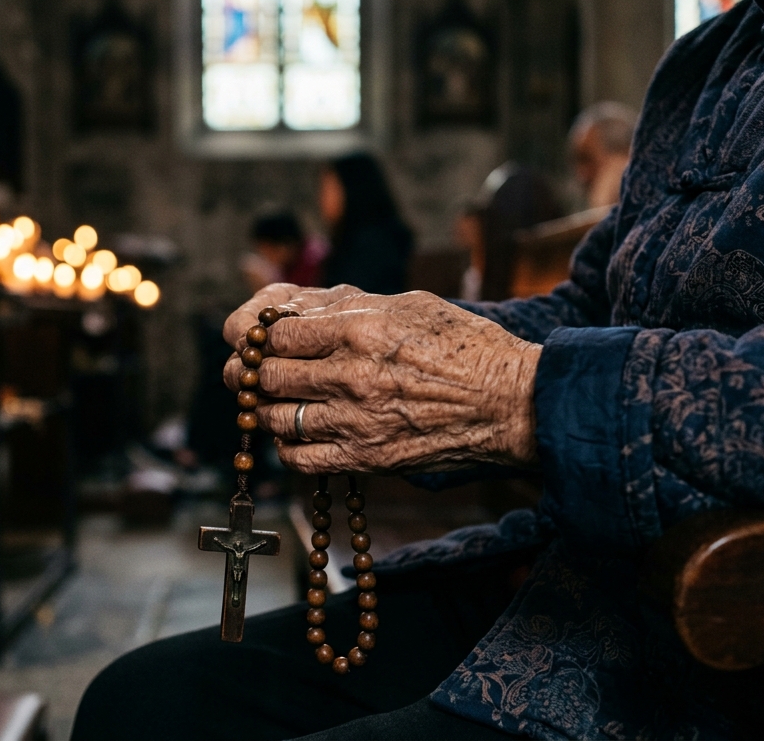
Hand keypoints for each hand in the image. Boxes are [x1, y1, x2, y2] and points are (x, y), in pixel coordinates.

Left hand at [224, 290, 540, 474]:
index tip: (262, 337)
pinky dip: (286, 445)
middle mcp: (351, 375)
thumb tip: (295, 307)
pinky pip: (298, 458)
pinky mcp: (365, 459)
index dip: (259, 334)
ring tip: (272, 399)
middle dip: (251, 370)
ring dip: (264, 407)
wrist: (512, 404)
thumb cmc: (466, 346)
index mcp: (360, 329)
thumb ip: (348, 305)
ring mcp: (356, 421)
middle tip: (253, 369)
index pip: (275, 332)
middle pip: (265, 374)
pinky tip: (296, 432)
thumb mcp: (408, 304)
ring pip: (273, 417)